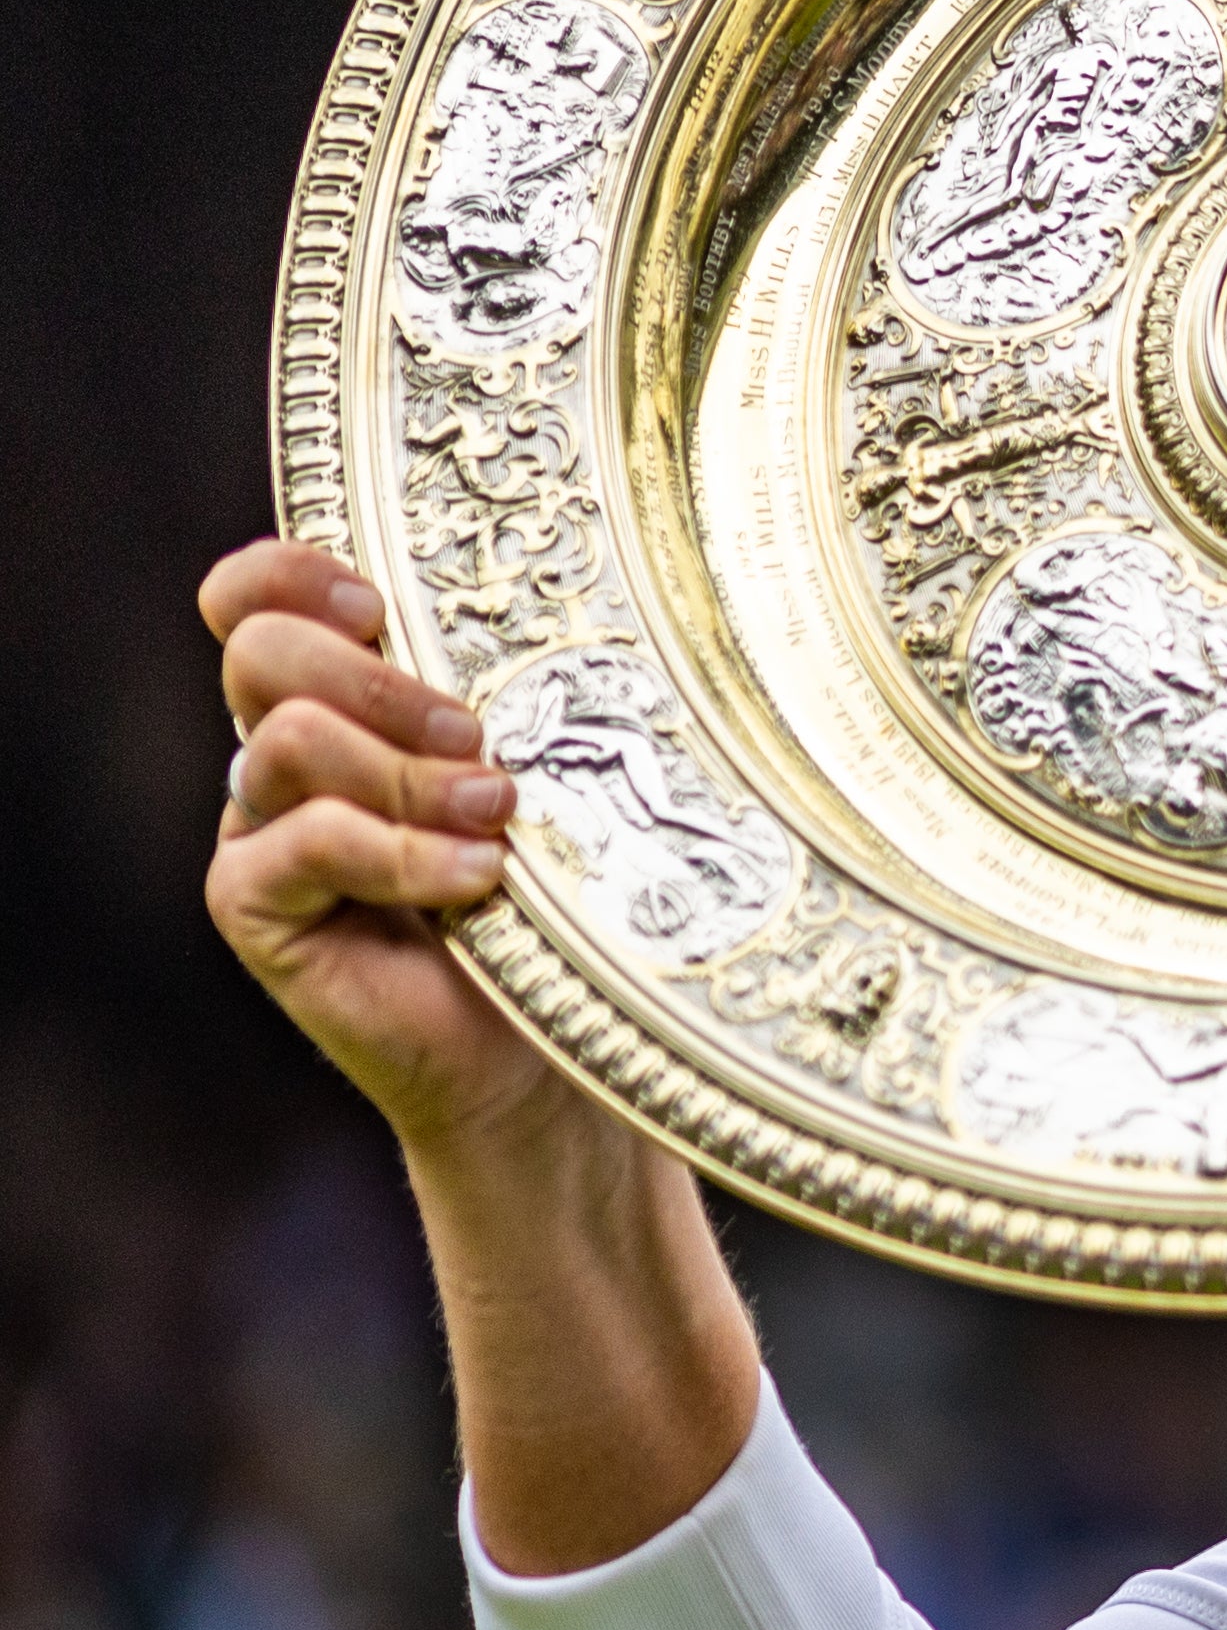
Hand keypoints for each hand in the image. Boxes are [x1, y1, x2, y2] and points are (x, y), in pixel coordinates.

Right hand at [199, 539, 564, 1154]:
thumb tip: (570, 616)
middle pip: (262, 652)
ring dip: (407, 775)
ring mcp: (257, 828)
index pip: (256, 598)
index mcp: (339, 700)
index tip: (378, 607)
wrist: (537, 1052)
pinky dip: (399, 853)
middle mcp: (282, 755)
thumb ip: (506, 700)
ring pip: (286, 740)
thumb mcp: (539, 774)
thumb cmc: (554, 902)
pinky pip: (299, 841)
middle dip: (379, 683)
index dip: (294, 578)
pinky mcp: (252, 904)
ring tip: (497, 817)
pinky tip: (476, 879)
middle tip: (477, 740)